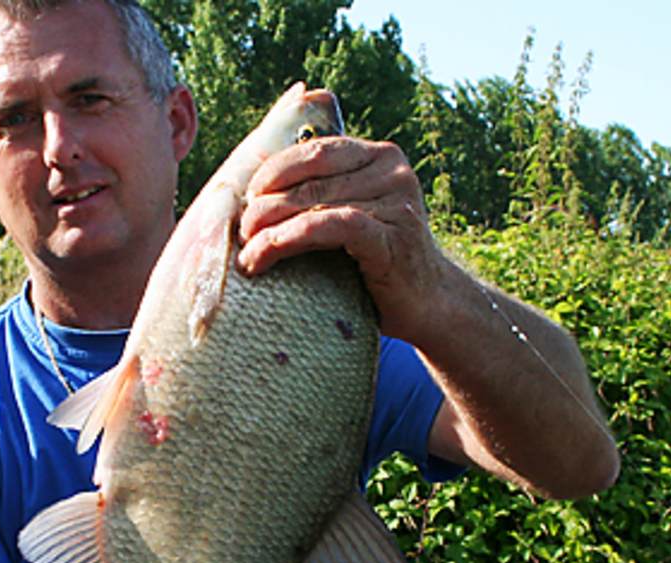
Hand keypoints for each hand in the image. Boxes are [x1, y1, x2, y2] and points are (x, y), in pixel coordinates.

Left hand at [235, 136, 460, 344]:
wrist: (429, 303)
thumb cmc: (376, 261)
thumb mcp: (351, 214)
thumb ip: (322, 191)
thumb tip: (256, 184)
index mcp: (380, 155)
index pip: (314, 150)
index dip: (274, 171)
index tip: (248, 198)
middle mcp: (392, 170)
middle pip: (311, 179)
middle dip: (265, 205)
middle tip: (240, 232)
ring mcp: (396, 202)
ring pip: (314, 204)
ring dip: (269, 229)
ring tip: (246, 253)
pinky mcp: (392, 236)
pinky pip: (330, 227)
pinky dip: (288, 240)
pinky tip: (263, 258)